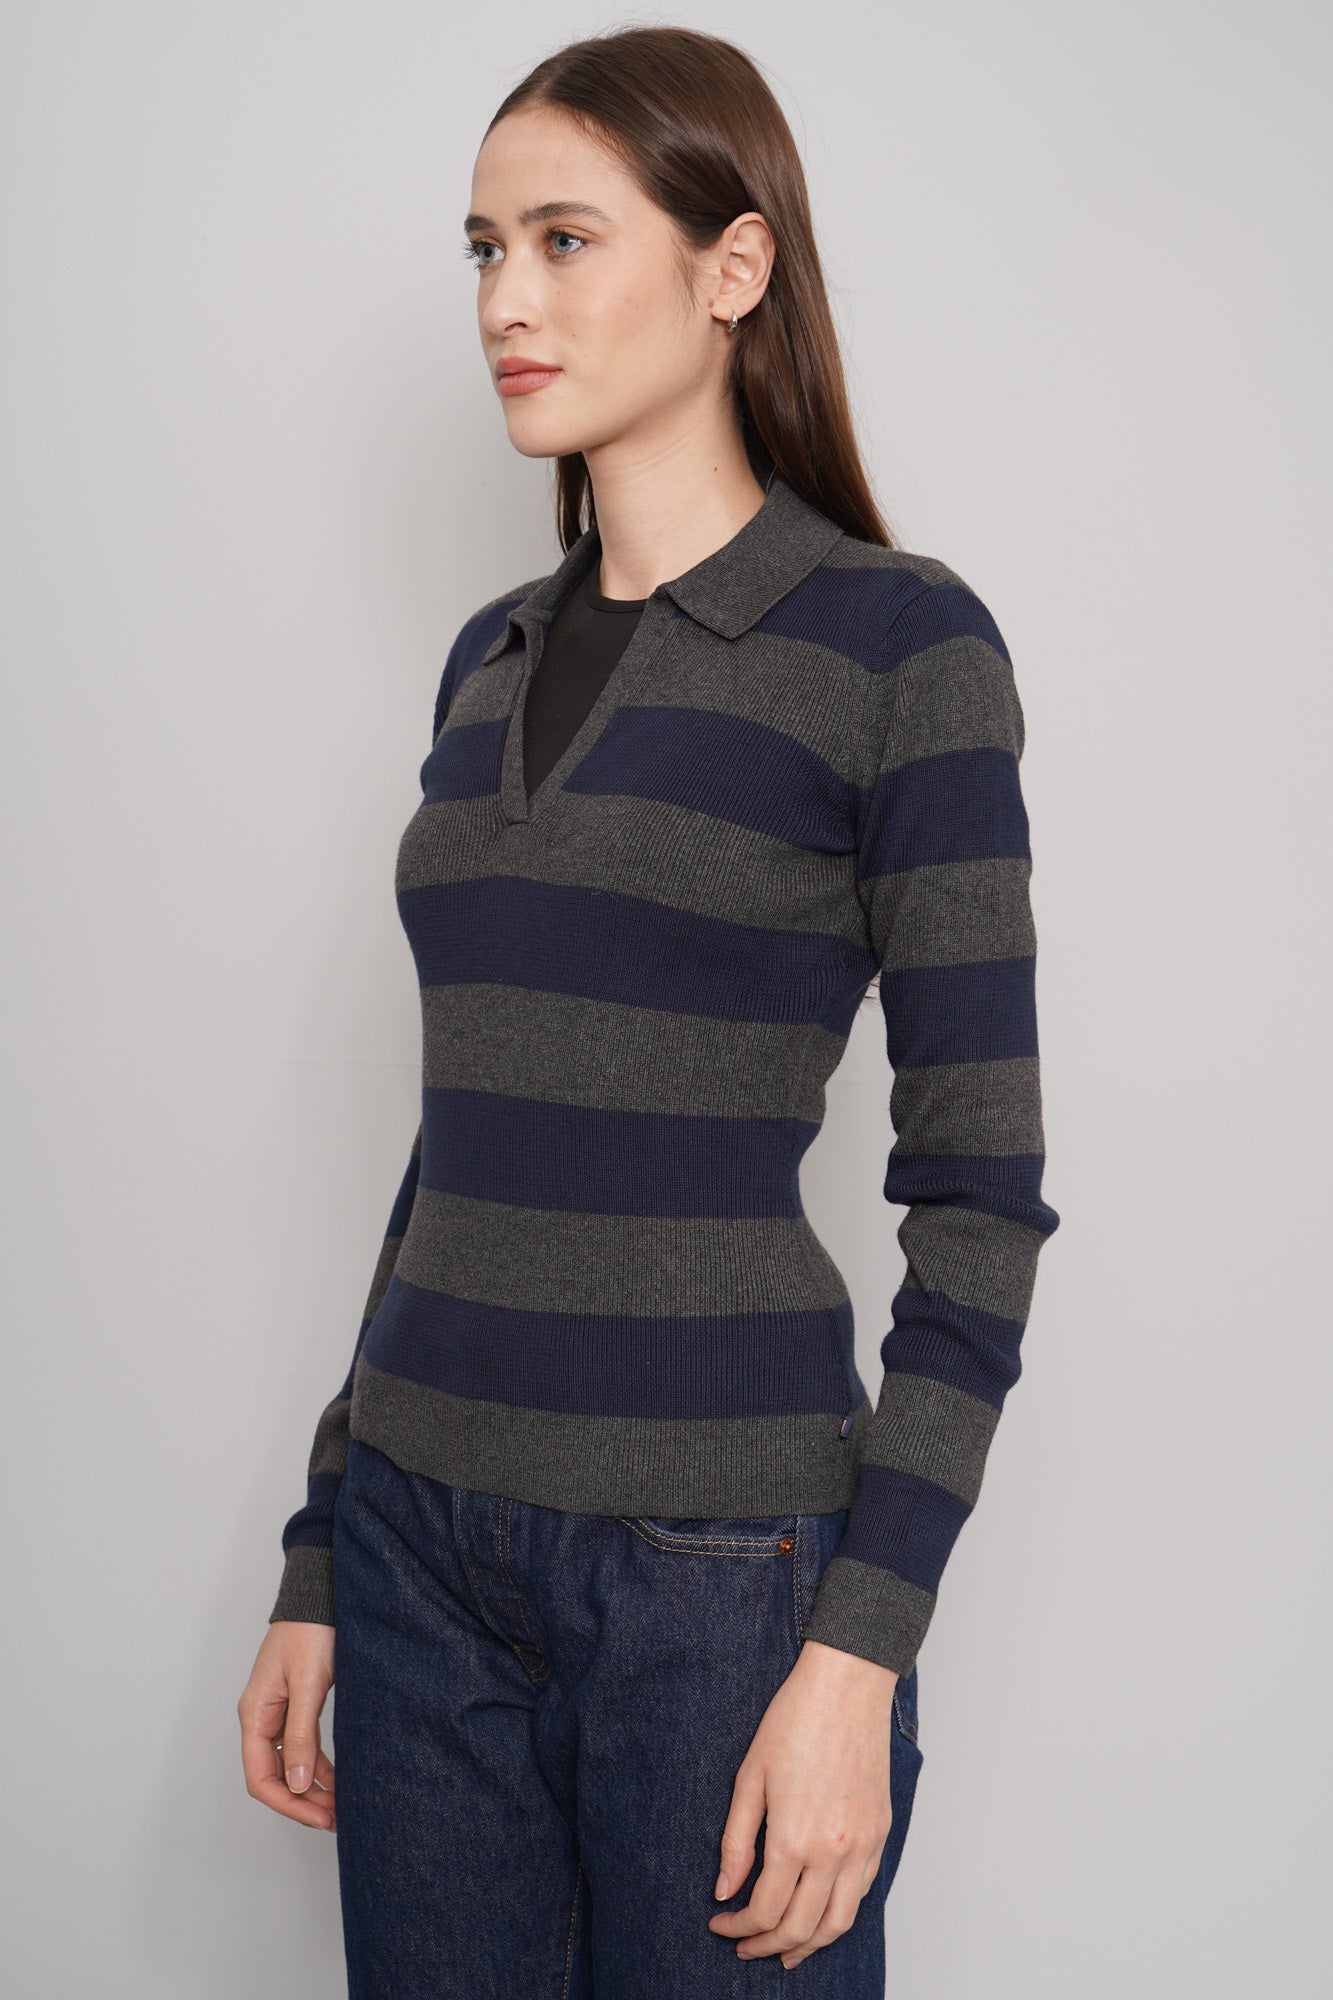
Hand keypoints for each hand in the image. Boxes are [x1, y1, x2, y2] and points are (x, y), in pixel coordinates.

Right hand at [238, 1620, 336, 1830]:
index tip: (319, 1817)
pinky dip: (318, 1766)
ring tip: (339, 1806)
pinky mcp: (296, 1705)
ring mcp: (278, 1712)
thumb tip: (299, 1782)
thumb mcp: (308, 1684)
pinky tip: (336, 1779)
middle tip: (335, 1819)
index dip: (289, 1803)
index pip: (261, 1778)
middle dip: (302, 1802)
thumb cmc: (311, 1631)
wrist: (320, 1595)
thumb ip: (302, 1733)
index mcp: (255, 1714)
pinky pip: (301, 1747)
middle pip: (274, 1777)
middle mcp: (261, 1718)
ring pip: (290, 1765)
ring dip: (312, 1788)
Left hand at [707, 1638, 896, 1969]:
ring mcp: (863, 1844)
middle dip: (768, 1945)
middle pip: (802, 1928)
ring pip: (839, 1922)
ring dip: (810, 1945)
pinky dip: (839, 1913)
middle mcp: (834, 1851)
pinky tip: (820, 1911)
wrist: (847, 1685)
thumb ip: (737, 1842)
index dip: (739, 1928)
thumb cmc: (795, 1720)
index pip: (764, 1911)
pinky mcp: (881, 1832)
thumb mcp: (750, 1777)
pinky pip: (862, 1892)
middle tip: (746, 1946)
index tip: (720, 1923)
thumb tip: (725, 1892)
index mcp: (795, 1838)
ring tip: (786, 1950)